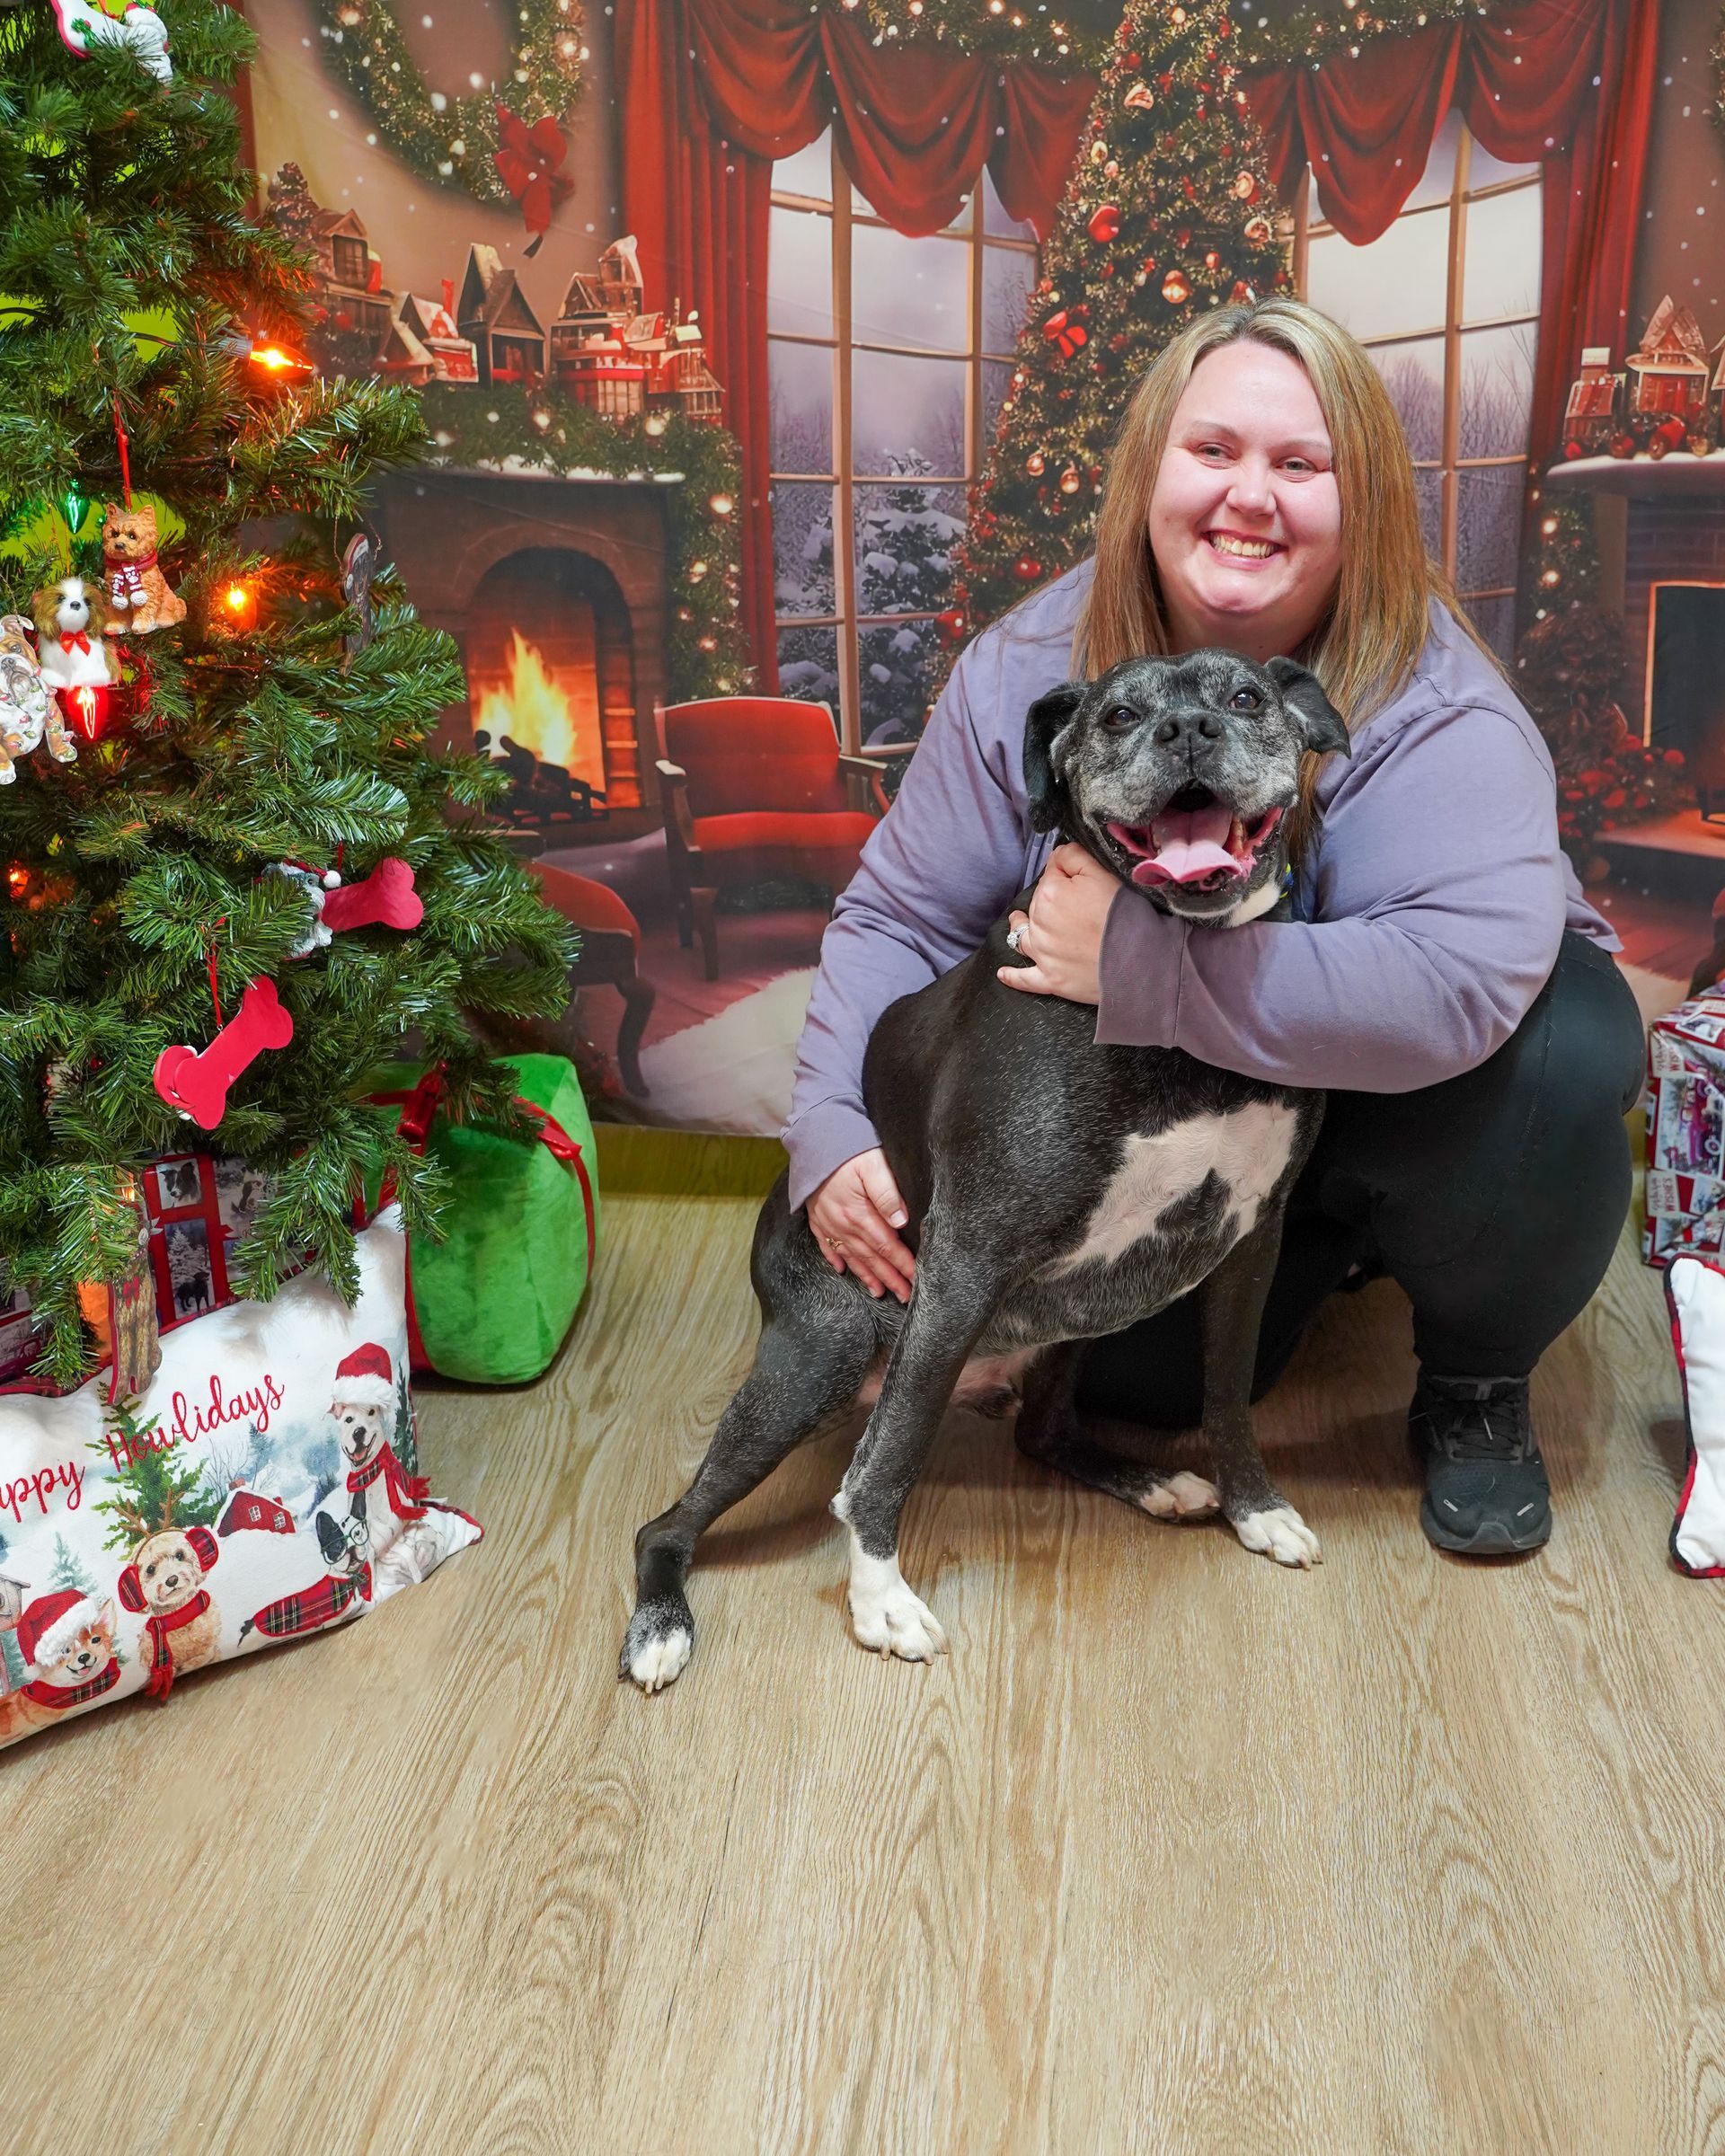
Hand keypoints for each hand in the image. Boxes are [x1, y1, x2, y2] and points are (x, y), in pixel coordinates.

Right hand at [807, 1148, 915, 1301]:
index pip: (886, 1245)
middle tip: (905, 1296)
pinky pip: (826, 1245)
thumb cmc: (848, 1149)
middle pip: (871, 1257)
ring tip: (879, 1292)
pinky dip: (835, 1260)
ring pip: (851, 1256)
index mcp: (859, 1213)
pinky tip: (842, 1271)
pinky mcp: (816, 1217)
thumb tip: (900, 1221)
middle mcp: (842, 1223)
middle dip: (890, 1278)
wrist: (812, 1138)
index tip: (916, 1279)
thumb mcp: (873, 1165)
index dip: (902, 1264)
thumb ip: (887, 1193)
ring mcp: (827, 1223)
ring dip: (866, 1275)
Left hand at [998, 841, 1114, 1003]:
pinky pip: (1024, 979)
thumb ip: (1073, 856)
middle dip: (1049, 902)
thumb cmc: (1123, 915)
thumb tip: (1056, 855)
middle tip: (1072, 905)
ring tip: (1018, 922)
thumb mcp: (1102, 872)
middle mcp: (1039, 924)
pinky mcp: (1051, 979)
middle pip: (1037, 905)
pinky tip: (1003, 973)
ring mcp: (1043, 955)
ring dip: (1020, 927)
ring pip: (1023, 936)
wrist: (1138, 960)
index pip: (1050, 876)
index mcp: (1049, 894)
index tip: (1080, 881)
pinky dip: (1013, 977)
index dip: (1065, 875)